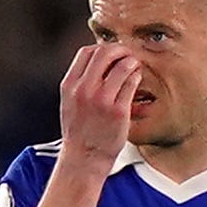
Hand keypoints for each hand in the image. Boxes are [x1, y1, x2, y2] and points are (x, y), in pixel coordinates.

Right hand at [57, 43, 142, 172]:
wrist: (84, 158)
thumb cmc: (80, 131)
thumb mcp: (70, 103)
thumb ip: (79, 83)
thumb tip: (96, 63)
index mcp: (69, 85)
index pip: (86, 52)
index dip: (101, 48)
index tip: (111, 53)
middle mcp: (84, 90)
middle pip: (104, 53)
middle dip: (119, 49)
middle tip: (127, 54)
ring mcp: (101, 100)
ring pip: (121, 65)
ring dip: (131, 61)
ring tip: (134, 65)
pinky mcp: (118, 111)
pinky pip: (131, 83)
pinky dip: (136, 76)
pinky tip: (137, 78)